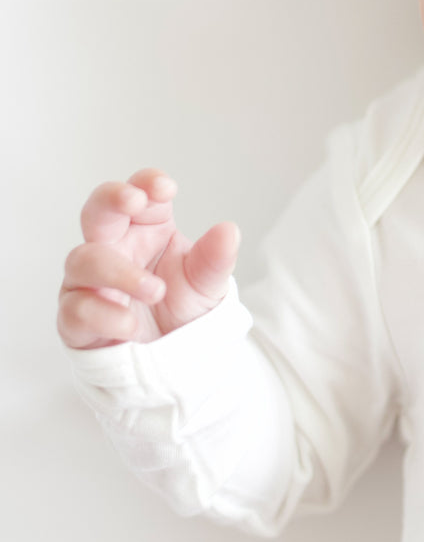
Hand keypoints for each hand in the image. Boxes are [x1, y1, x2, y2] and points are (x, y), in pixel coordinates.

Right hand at [58, 169, 238, 349]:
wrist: (171, 358)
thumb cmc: (182, 307)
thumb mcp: (208, 284)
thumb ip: (215, 259)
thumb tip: (229, 230)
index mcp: (148, 230)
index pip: (141, 195)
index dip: (147, 183)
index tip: (166, 188)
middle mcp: (114, 247)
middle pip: (97, 212)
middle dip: (111, 199)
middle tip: (133, 201)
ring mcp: (90, 281)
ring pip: (84, 259)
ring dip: (119, 272)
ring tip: (155, 290)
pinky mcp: (76, 317)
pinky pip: (76, 308)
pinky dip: (104, 315)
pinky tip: (130, 325)